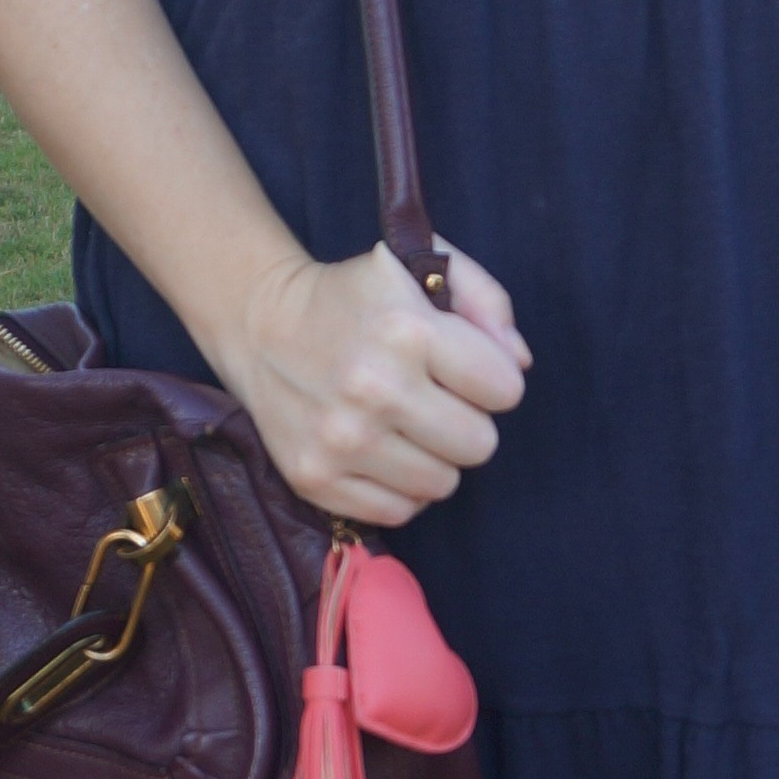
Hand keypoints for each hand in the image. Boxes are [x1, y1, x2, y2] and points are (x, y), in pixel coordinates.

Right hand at [219, 239, 528, 527]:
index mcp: (407, 329)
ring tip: (405, 424)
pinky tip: (381, 451)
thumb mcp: (423, 266)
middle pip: (480, 445)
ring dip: (434, 457)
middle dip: (467, 421)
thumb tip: (518, 363)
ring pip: (442, 484)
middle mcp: (373, 389)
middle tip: (435, 399)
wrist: (261, 324)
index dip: (492, 377)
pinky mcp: (314, 478)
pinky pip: (398, 512)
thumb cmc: (357, 297)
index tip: (461, 366)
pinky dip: (399, 487)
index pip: (506, 390)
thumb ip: (487, 302)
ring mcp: (340, 440)